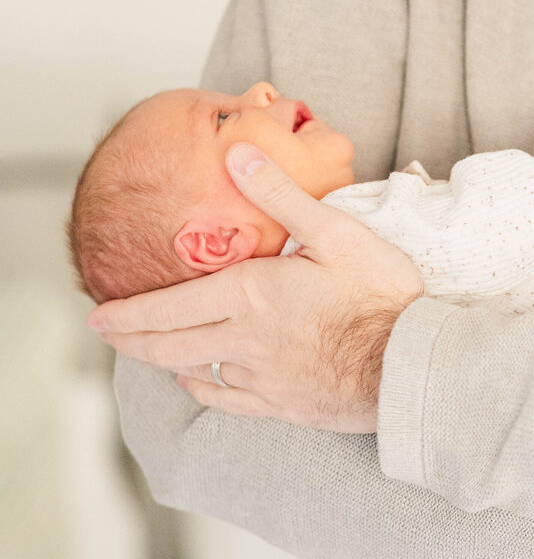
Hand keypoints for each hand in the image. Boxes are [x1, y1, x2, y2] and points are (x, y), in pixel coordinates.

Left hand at [89, 143, 424, 429]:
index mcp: (248, 296)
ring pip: (193, 372)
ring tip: (146, 352)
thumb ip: (280, 194)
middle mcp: (242, 341)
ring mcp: (260, 378)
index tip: (98, 314)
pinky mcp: (281, 404)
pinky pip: (225, 400)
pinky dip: (201, 390)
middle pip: (168, 345)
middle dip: (130, 339)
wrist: (410, 365)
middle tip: (105, 333)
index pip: (169, 307)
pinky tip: (196, 382)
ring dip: (163, 361)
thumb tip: (236, 154)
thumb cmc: (379, 294)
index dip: (128, 314)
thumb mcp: (335, 231)